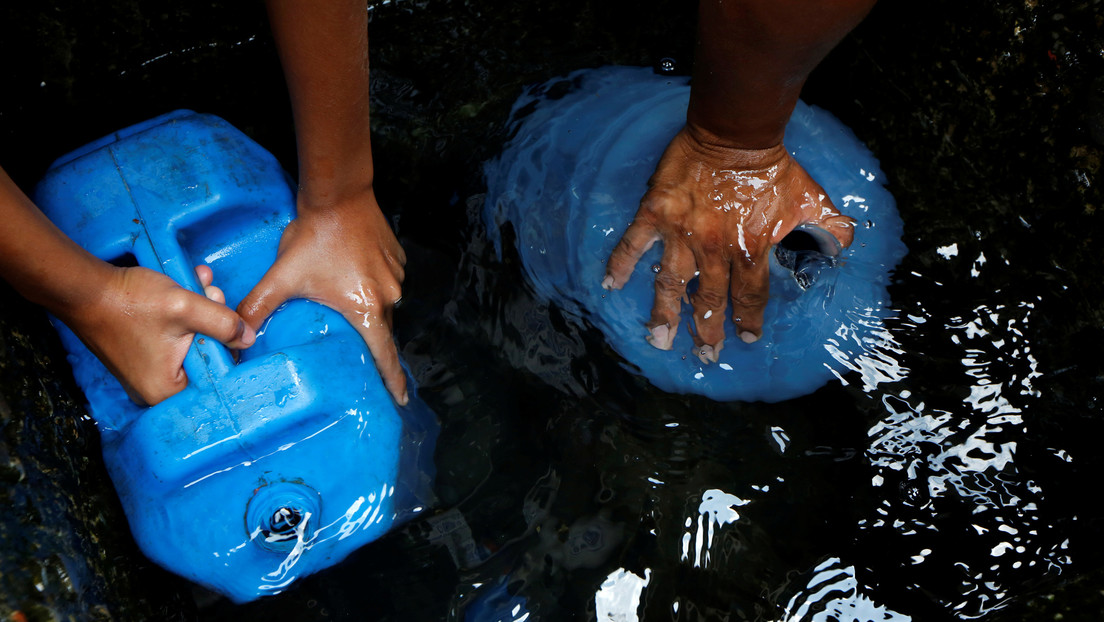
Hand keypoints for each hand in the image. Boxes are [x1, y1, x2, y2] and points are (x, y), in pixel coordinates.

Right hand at [59, 265, 255, 405]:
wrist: (86, 287)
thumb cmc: (130, 302)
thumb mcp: (186, 308)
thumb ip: (223, 323)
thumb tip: (249, 338)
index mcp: (167, 391)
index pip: (216, 377)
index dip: (227, 346)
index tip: (226, 320)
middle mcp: (156, 390)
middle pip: (204, 358)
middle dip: (214, 323)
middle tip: (212, 294)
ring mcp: (147, 373)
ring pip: (190, 343)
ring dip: (201, 312)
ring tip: (200, 284)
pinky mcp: (142, 356)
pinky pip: (173, 339)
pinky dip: (183, 315)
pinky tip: (188, 288)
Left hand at [237, 188, 408, 404]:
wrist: (339, 193)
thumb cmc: (314, 236)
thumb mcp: (282, 276)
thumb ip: (259, 306)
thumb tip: (238, 334)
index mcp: (367, 308)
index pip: (384, 355)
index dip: (392, 381)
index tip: (400, 400)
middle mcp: (389, 296)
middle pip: (381, 329)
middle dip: (370, 342)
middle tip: (354, 351)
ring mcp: (396, 276)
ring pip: (383, 304)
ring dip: (368, 308)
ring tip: (346, 302)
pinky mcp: (396, 259)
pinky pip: (387, 282)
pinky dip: (373, 285)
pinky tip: (352, 276)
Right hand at [602, 124, 854, 362]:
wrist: (735, 134)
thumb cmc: (772, 167)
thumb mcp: (810, 199)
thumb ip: (829, 227)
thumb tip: (845, 244)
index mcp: (749, 251)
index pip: (748, 298)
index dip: (748, 321)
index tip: (747, 338)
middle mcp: (713, 251)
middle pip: (709, 301)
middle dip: (707, 332)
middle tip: (704, 356)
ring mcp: (681, 234)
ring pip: (670, 284)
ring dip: (664, 315)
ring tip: (659, 340)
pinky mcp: (656, 214)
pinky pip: (633, 244)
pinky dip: (621, 264)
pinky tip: (611, 284)